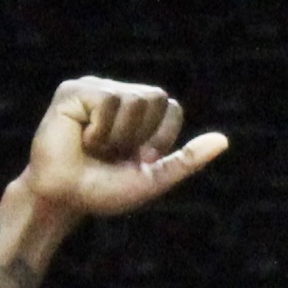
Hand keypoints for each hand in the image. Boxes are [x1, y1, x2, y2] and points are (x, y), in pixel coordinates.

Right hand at [22, 78, 227, 225]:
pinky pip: (107, 100)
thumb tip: (224, 141)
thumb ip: (187, 159)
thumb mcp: (153, 178)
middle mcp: (120, 93)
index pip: (172, 107)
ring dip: (116, 135)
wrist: (63, 199)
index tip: (136, 158)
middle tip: (112, 152)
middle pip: (156, 97)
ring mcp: (95, 89)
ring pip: (132, 98)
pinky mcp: (73, 91)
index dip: (159, 138)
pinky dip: (99, 130)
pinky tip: (81, 138)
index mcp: (140, 111)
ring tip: (94, 146)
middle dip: (139, 134)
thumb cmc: (102, 190)